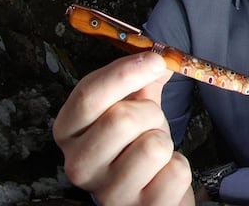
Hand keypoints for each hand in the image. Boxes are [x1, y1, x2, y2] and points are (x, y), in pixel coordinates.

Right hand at [53, 52, 194, 205]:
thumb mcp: (132, 107)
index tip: (156, 59)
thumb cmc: (137, 146)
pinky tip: (163, 174)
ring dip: (164, 141)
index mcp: (69, 131)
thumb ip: (141, 79)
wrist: (151, 193)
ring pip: (153, 146)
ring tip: (155, 152)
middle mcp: (78, 164)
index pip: (89, 95)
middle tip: (150, 123)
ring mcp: (108, 192)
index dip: (126, 73)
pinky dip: (178, 167)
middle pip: (121, 119)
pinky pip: (175, 172)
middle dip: (150, 113)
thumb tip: (161, 56)